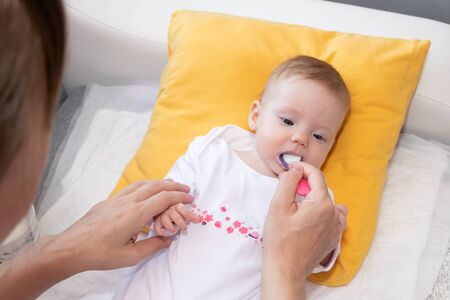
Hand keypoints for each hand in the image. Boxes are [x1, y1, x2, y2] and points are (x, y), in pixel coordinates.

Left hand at [51, 180, 194, 272]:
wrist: (71, 247)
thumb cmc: (99, 254)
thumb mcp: (129, 257)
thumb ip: (152, 246)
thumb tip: (167, 240)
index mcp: (136, 214)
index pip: (163, 199)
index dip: (179, 197)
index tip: (190, 198)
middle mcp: (128, 202)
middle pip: (155, 187)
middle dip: (173, 186)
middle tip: (186, 188)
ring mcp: (117, 199)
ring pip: (143, 184)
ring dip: (159, 182)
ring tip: (169, 184)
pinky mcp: (108, 201)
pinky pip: (131, 187)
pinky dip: (145, 185)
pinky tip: (146, 190)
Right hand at [262, 162, 346, 298]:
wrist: (286, 269)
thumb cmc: (280, 239)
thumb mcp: (278, 206)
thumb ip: (288, 182)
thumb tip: (295, 169)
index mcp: (322, 203)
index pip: (316, 175)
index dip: (302, 168)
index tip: (290, 168)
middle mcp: (333, 213)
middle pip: (321, 188)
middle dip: (305, 185)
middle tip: (287, 194)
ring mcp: (336, 227)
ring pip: (328, 202)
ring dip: (315, 199)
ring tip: (299, 208)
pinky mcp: (334, 238)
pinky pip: (333, 217)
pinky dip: (323, 212)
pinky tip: (310, 219)